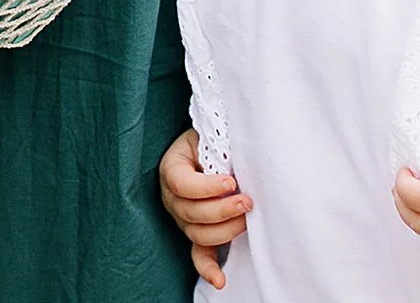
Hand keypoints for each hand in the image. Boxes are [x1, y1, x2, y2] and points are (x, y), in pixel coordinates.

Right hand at [158, 128, 250, 289]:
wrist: (213, 148)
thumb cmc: (213, 141)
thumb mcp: (209, 137)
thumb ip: (216, 150)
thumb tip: (238, 167)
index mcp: (171, 169)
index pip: (181, 184)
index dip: (207, 187)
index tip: (232, 182)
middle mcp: (172, 197)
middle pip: (191, 213)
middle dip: (223, 210)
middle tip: (248, 202)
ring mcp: (182, 219)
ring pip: (198, 234)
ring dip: (225, 230)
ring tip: (248, 219)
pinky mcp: (195, 233)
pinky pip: (198, 255)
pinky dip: (209, 269)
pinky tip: (220, 281)